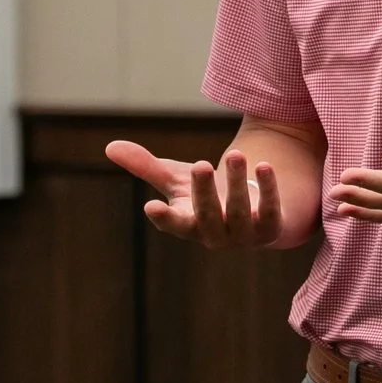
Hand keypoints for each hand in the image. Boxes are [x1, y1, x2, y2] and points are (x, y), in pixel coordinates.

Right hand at [106, 140, 283, 248]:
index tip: (150, 207)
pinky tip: (264, 166)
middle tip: (200, 165)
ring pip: (239, 212)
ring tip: (234, 154)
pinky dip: (268, 190)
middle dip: (204, 192)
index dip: (163, 218)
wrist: (253, 213)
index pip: (173, 225)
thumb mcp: (177, 180)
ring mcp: (244, 236)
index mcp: (188, 225)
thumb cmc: (207, 196)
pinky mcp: (271, 229)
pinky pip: (270, 211)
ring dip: (236, 183)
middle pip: (207, 216)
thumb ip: (146, 167)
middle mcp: (215, 236)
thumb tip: (109, 146)